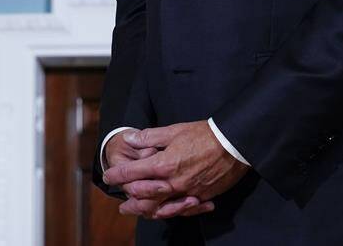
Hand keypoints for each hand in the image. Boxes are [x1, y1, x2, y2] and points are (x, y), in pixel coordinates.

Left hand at [102, 121, 248, 219]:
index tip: (108, 176)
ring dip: (146, 210)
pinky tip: (164, 212)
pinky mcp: (201, 196)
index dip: (118, 175)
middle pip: (145, 196)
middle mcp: (174, 182)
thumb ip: (149, 137)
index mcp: (164, 164)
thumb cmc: (204, 135)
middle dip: (130, 199)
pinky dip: (170, 212)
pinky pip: (181, 209)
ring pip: (162, 207)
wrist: (233, 144)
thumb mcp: (174, 130)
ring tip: (137, 211)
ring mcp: (188, 192)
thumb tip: (130, 138)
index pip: (134, 173)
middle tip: (121, 204)